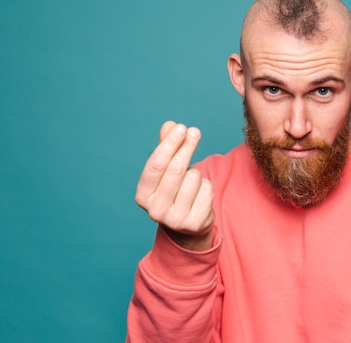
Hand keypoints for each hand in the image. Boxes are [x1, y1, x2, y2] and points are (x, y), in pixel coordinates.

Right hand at [135, 121, 214, 249]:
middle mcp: (156, 210)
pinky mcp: (195, 223)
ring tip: (191, 181)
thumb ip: (166, 147)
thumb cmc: (173, 190)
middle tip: (195, 132)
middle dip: (187, 147)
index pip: (156, 166)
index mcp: (142, 196)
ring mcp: (176, 219)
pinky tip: (199, 194)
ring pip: (194, 178)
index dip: (169, 144)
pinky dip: (206, 186)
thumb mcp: (166, 170)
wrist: (186, 225)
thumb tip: (169, 125)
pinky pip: (207, 190)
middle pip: (176, 170)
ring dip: (196, 172)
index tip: (181, 127)